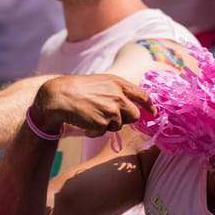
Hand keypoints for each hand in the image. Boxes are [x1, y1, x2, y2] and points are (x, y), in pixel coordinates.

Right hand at [32, 74, 155, 136]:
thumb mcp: (103, 82)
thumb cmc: (80, 89)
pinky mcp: (103, 122)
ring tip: (93, 115)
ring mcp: (112, 110)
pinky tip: (86, 121)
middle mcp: (118, 96)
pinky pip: (104, 132)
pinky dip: (95, 130)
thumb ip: (118, 91)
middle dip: (125, 119)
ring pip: (118, 125)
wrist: (60, 96)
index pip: (142, 95)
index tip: (153, 113)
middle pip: (134, 115)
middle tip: (110, 117)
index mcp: (119, 84)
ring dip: (107, 124)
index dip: (149, 106)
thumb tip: (134, 105)